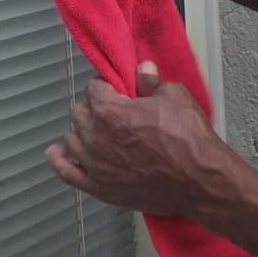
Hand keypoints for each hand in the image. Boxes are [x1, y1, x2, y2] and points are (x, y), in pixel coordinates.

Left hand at [45, 63, 228, 217]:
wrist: (201, 180)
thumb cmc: (189, 139)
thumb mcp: (174, 97)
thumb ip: (151, 82)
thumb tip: (142, 69)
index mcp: (110, 111)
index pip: (94, 88)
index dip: (106, 85)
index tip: (114, 88)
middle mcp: (96, 137)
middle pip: (79, 112)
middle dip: (93, 107)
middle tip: (112, 111)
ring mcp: (95, 164)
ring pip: (72, 139)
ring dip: (82, 131)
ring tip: (96, 131)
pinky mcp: (99, 187)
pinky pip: (66, 172)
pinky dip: (59, 160)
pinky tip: (56, 152)